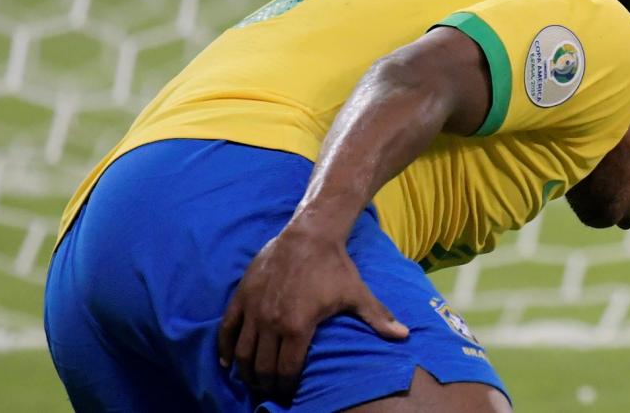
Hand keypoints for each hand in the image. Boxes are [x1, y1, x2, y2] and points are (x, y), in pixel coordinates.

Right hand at [217, 228, 408, 401]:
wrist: (309, 234)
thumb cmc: (335, 266)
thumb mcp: (357, 293)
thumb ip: (378, 317)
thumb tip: (404, 335)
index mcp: (297, 326)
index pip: (286, 370)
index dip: (286, 388)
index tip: (289, 394)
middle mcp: (271, 322)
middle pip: (262, 367)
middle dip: (266, 385)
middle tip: (271, 391)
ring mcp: (254, 309)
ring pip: (242, 352)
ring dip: (246, 372)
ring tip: (252, 381)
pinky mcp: (242, 296)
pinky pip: (227, 328)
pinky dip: (224, 348)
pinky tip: (227, 361)